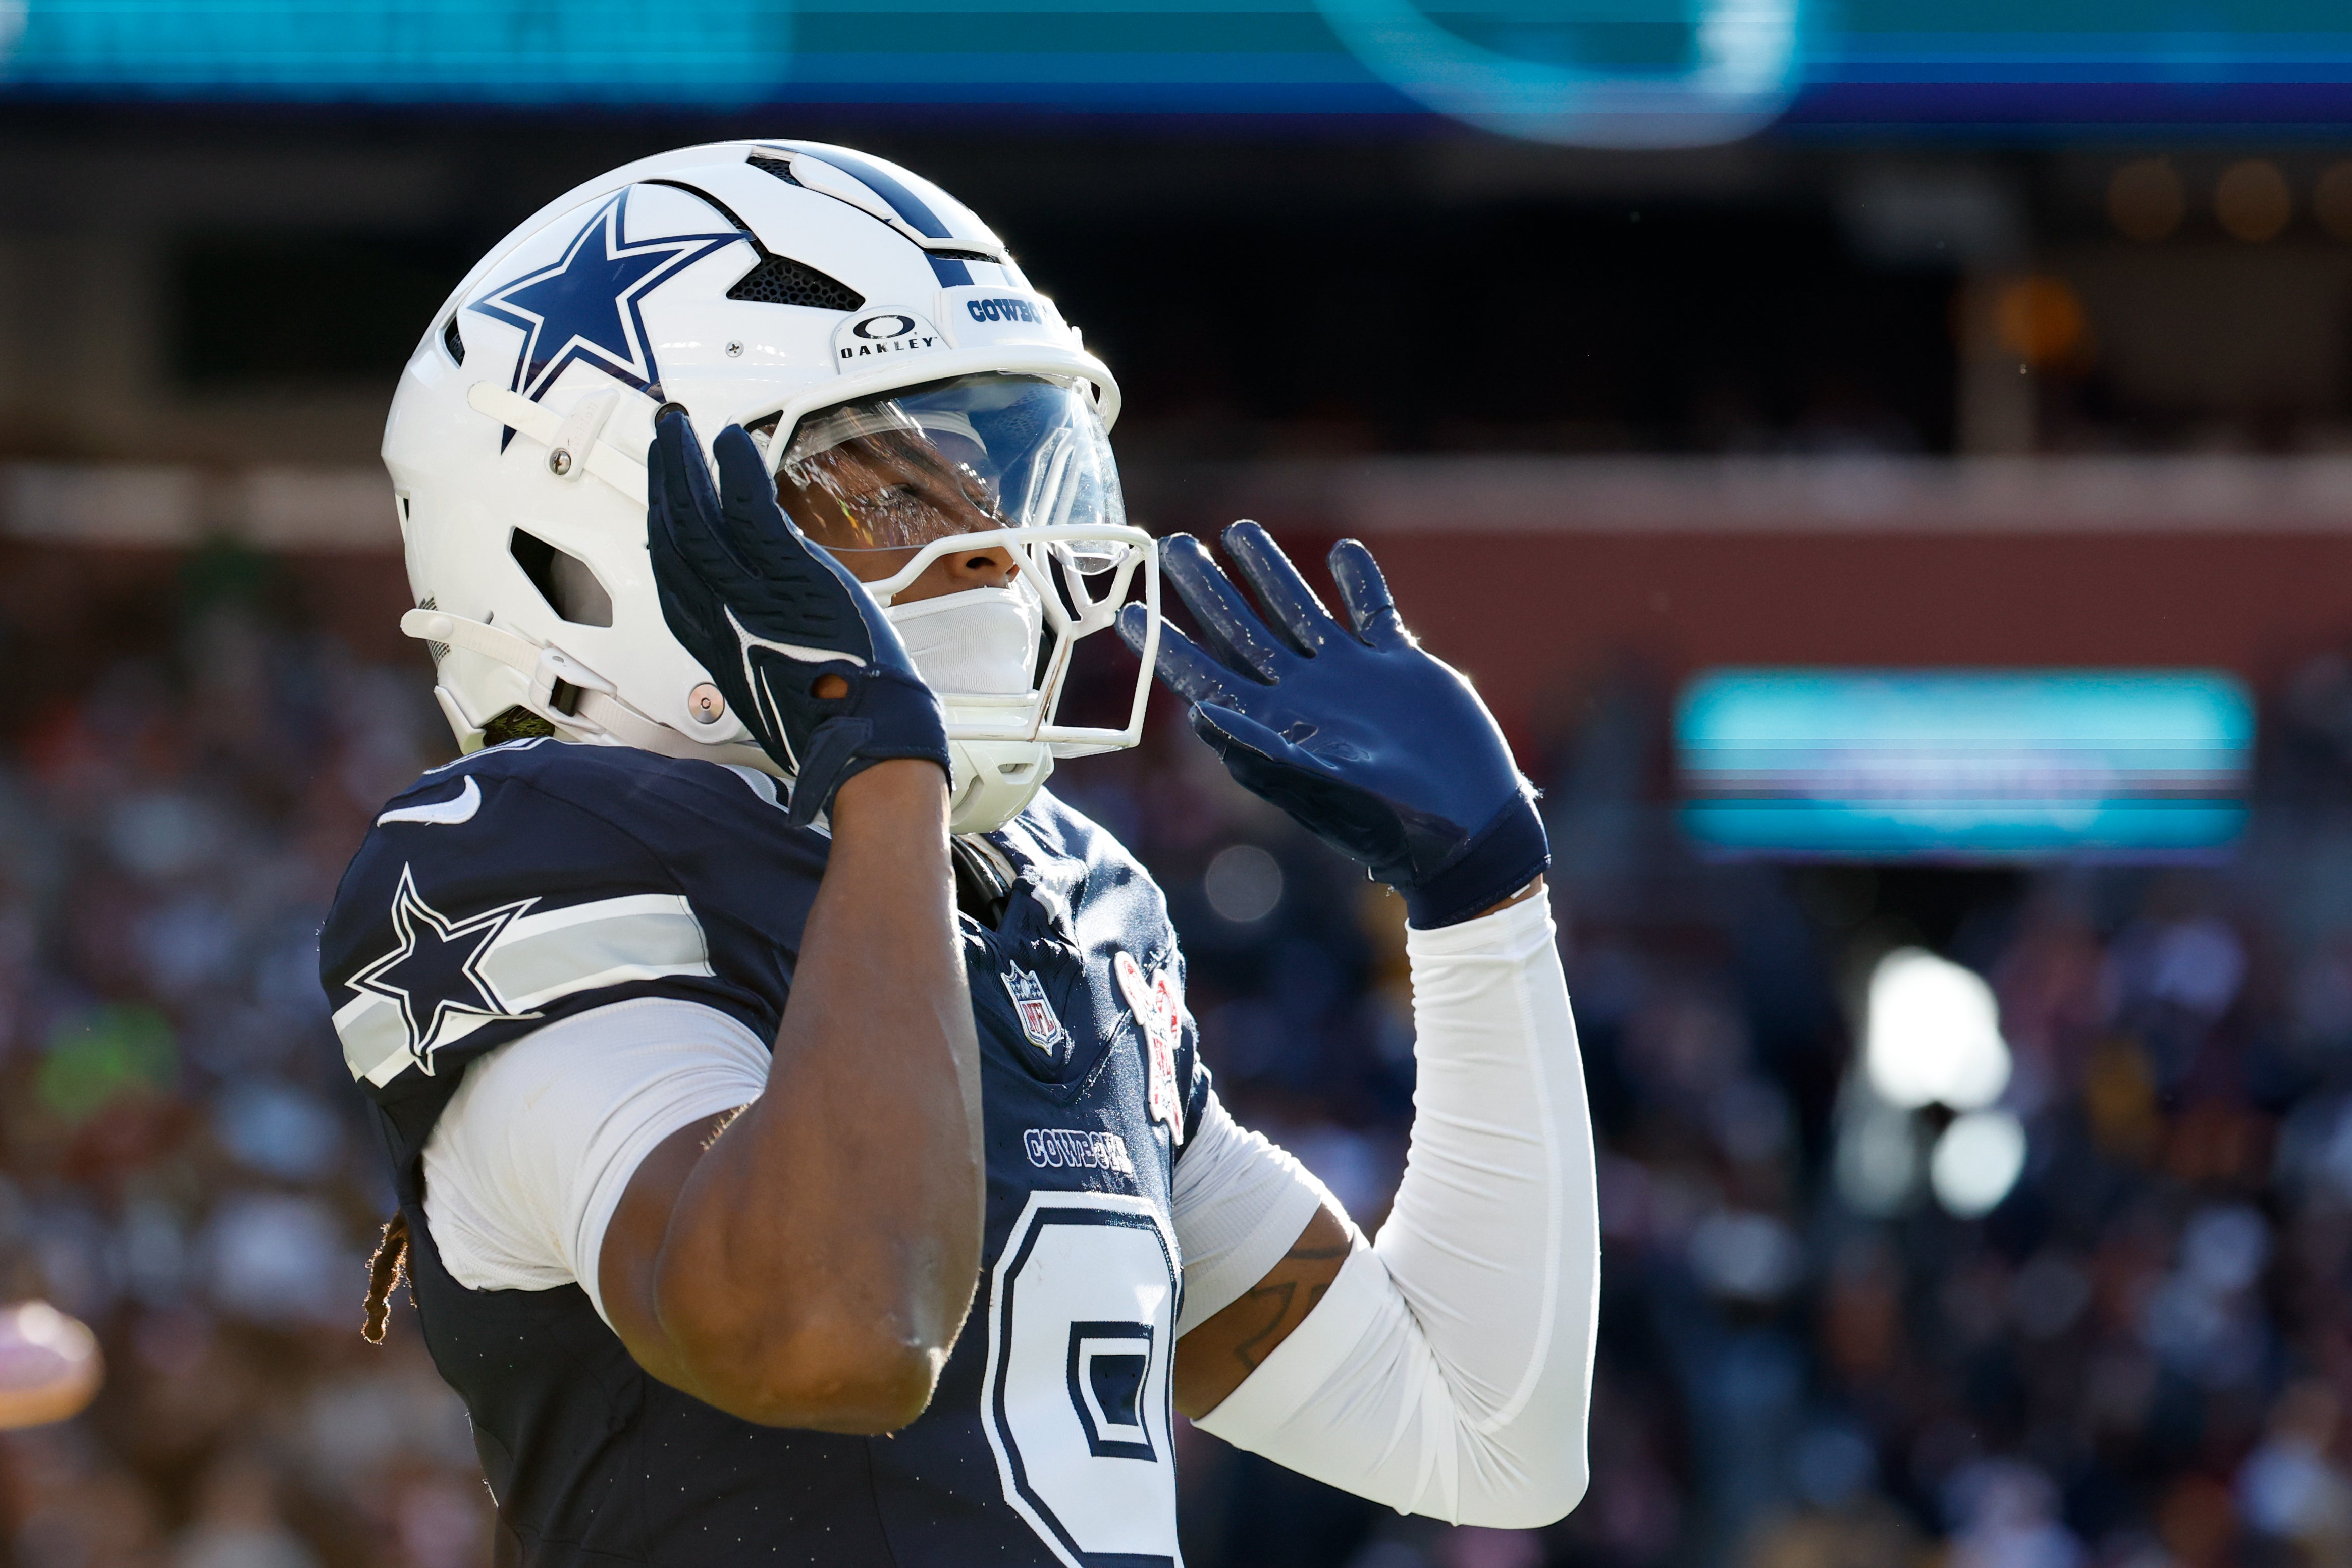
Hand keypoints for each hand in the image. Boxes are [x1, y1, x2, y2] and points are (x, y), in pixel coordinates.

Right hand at [648, 406, 948, 825]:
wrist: (866, 745)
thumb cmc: (837, 723)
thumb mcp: (781, 682)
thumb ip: (765, 641)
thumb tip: (775, 616)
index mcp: (718, 645)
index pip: (673, 577)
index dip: (662, 530)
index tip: (662, 498)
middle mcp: (721, 617)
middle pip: (672, 539)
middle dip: (662, 483)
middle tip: (660, 441)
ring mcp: (752, 596)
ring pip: (698, 519)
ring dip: (683, 466)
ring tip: (677, 428)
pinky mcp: (791, 578)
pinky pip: (750, 513)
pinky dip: (735, 471)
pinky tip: (727, 440)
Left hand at [1119, 522, 1546, 928]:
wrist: (1463, 823)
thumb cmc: (1386, 819)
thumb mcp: (1317, 785)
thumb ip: (1259, 746)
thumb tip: (1198, 711)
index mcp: (1274, 726)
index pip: (1206, 675)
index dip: (1167, 643)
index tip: (1131, 607)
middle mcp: (1304, 697)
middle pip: (1243, 630)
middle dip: (1209, 588)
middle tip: (1175, 544)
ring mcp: (1350, 679)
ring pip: (1300, 611)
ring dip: (1271, 572)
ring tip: (1240, 529)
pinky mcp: (1398, 667)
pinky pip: (1373, 613)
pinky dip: (1359, 582)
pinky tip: (1342, 551)